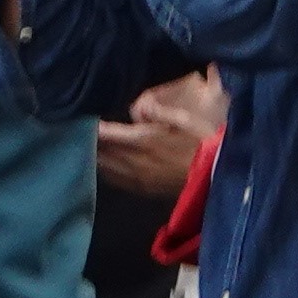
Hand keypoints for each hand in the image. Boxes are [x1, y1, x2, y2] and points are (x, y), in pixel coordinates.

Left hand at [92, 69, 224, 200]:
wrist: (217, 177)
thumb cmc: (204, 143)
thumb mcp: (184, 119)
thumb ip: (157, 111)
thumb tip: (136, 107)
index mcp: (142, 141)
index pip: (105, 134)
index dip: (90, 127)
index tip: (80, 119)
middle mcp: (134, 162)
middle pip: (100, 153)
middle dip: (89, 142)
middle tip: (79, 132)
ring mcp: (137, 179)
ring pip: (104, 169)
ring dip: (95, 157)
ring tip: (89, 147)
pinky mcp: (143, 191)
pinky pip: (115, 181)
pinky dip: (105, 171)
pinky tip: (105, 165)